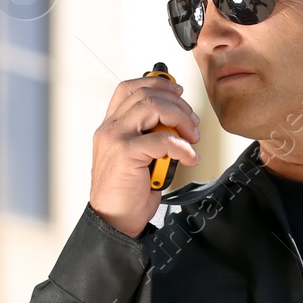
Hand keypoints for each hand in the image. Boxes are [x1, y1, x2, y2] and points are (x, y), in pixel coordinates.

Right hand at [89, 74, 201, 237]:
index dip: (157, 83)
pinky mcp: (125, 153)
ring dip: (180, 119)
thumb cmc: (127, 192)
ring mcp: (115, 138)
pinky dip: (182, 146)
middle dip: (177, 104)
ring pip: (153, 108)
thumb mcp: (138, 157)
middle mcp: (110, 128)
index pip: (130, 88)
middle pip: (146, 94)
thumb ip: (150, 136)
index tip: (177, 91)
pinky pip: (162, 139)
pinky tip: (188, 157)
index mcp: (111, 126)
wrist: (114, 220)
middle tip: (192, 122)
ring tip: (191, 137)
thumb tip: (177, 122)